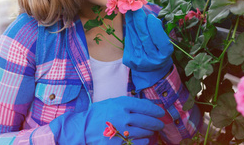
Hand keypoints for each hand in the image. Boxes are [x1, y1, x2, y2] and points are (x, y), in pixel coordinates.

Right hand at [50, 96, 164, 143]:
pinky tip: (145, 139)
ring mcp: (120, 130)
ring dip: (150, 132)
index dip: (155, 110)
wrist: (83, 127)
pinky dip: (143, 141)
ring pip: (143, 132)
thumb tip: (148, 107)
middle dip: (156, 122)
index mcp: (122, 104)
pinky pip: (136, 143)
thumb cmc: (100, 113)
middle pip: (146, 120)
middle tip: (160, 123)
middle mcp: (122, 116)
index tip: (160, 112)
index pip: (144, 106)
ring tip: (152, 131)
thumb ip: (129, 104)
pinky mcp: (118, 142)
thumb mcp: (113, 103)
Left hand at [123, 9, 173, 90]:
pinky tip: (129, 21)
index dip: (154, 27)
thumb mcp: (164, 42)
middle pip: (144, 37)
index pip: (159, 39)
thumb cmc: (159, 50)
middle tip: (136, 8)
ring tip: (130, 11)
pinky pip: (128, 40)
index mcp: (164, 54)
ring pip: (134, 37)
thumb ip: (158, 30)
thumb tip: (148, 16)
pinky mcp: (129, 59)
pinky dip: (129, 30)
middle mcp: (152, 59)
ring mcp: (139, 60)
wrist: (151, 68)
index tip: (150, 16)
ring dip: (131, 22)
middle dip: (140, 21)